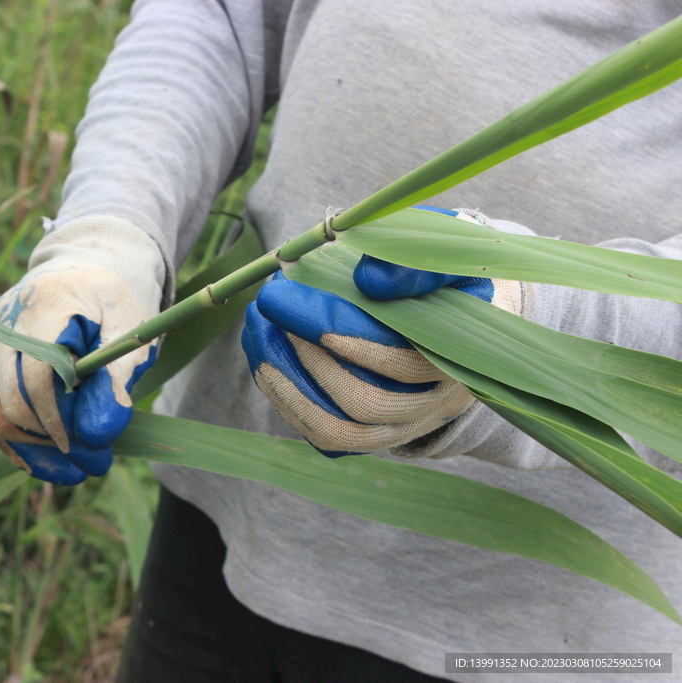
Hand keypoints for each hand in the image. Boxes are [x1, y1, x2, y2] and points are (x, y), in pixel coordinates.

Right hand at [0, 219, 162, 484]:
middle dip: (49, 443)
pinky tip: (42, 463)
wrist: (89, 267)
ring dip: (30, 451)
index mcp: (44, 304)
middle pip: (8, 400)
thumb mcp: (133, 334)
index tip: (89, 449)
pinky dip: (12, 441)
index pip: (36, 376)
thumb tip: (97, 434)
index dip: (57, 420)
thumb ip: (117, 379)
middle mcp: (3, 320)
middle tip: (93, 467)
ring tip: (72, 473)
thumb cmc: (117, 301)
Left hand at [241, 207, 522, 455]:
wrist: (466, 313)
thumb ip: (417, 264)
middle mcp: (438, 403)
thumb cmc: (449, 276)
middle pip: (366, 404)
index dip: (354, 341)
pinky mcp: (378, 434)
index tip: (303, 307)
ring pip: (341, 430)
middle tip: (266, 309)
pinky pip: (330, 437)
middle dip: (307, 360)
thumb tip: (366, 282)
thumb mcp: (447, 255)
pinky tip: (265, 362)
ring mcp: (406, 425)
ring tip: (258, 335)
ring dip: (289, 387)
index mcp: (463, 358)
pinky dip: (290, 403)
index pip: (405, 363)